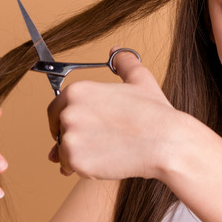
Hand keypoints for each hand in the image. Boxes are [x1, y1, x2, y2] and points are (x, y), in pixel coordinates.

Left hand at [47, 48, 181, 179]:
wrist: (166, 142)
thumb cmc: (155, 113)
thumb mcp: (140, 79)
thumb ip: (124, 63)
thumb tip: (116, 52)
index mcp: (78, 91)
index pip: (55, 109)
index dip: (65, 120)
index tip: (79, 127)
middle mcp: (69, 112)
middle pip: (59, 130)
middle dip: (73, 138)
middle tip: (97, 142)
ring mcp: (71, 137)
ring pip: (63, 151)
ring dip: (78, 155)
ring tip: (105, 153)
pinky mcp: (76, 160)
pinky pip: (70, 168)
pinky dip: (83, 169)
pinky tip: (104, 163)